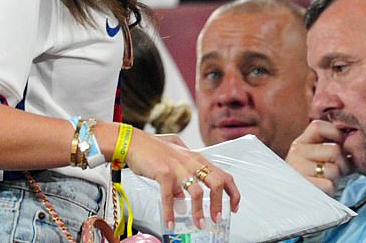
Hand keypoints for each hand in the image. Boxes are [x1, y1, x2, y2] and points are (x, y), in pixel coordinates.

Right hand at [125, 130, 239, 230]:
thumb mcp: (173, 159)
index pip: (223, 174)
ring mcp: (178, 166)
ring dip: (199, 212)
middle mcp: (190, 161)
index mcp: (196, 158)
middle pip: (216, 182)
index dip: (233, 192)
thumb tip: (182, 196)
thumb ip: (182, 175)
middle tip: (217, 218)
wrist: (131, 141)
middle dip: (219, 204)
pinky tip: (170, 223)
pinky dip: (171, 213)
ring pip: (197, 192)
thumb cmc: (151, 148)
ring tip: (199, 224)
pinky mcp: (164, 172)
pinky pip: (170, 197)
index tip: (234, 207)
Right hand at [286, 120, 351, 195]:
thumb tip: (357, 143)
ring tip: (328, 179)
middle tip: (338, 170)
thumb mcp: (318, 157)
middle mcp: (297, 152)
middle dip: (342, 163)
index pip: (318, 126)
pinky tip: (323, 189)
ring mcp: (299, 169)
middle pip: (334, 150)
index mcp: (301, 142)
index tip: (342, 144)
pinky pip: (329, 185)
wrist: (295, 197)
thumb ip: (332, 147)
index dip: (336, 133)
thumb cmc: (313, 175)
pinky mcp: (304, 186)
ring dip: (337, 178)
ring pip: (334, 169)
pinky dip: (331, 189)